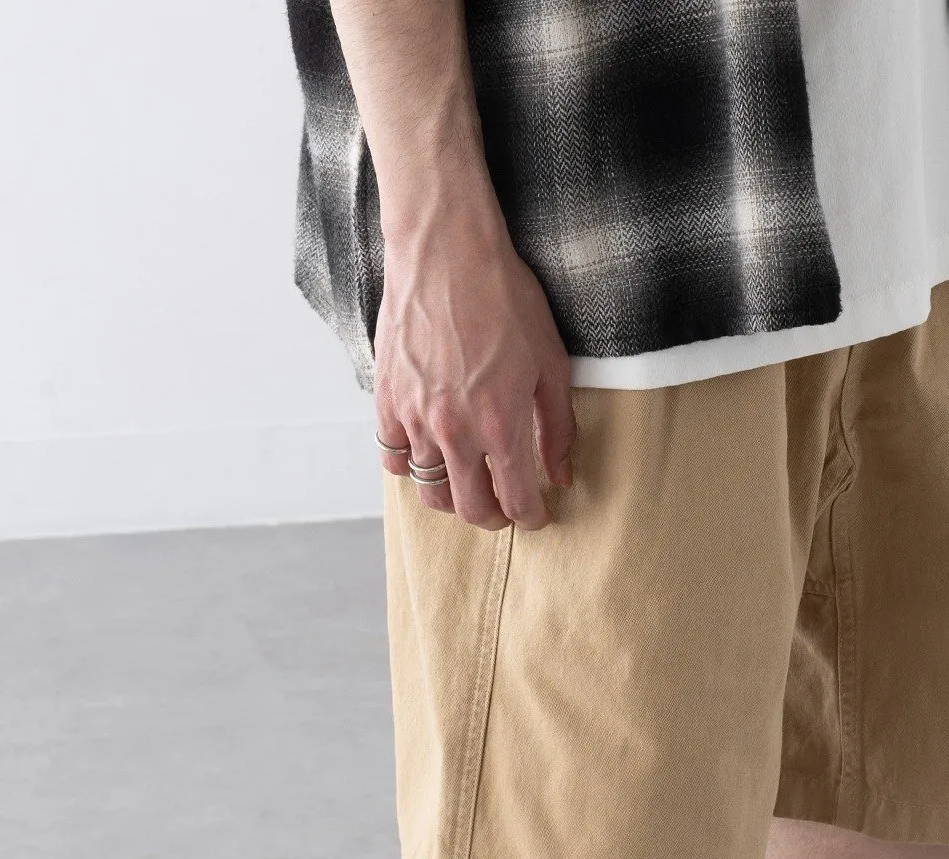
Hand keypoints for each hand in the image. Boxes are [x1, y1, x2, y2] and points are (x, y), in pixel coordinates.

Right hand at [374, 189, 574, 530]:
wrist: (446, 251)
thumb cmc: (504, 298)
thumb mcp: (551, 363)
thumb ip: (557, 428)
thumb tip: (561, 475)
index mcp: (501, 425)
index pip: (517, 502)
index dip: (532, 517)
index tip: (537, 513)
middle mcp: (455, 431)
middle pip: (471, 508)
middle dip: (493, 517)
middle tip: (504, 507)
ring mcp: (416, 418)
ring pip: (429, 490)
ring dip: (452, 497)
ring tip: (467, 485)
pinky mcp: (387, 400)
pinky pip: (392, 457)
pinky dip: (410, 465)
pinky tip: (428, 453)